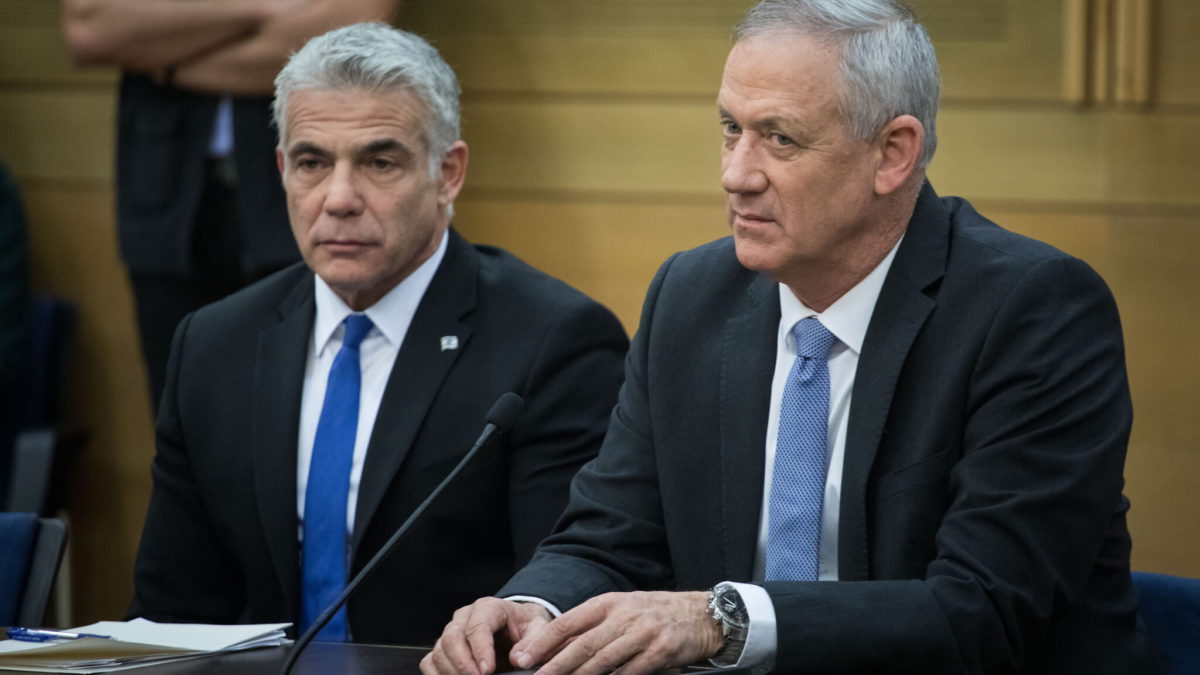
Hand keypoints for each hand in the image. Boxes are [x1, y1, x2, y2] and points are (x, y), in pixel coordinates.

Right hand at [421, 598, 552, 674]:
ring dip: (451, 672)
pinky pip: (430, 662)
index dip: (480, 649)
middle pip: (452, 638)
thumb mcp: (538, 628)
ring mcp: (450, 633)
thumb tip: (519, 659)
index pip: (477, 626)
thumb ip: (532, 642)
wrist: (517, 626)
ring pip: (440, 651)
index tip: (488, 670)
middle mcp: (463, 618)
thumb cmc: (526, 627)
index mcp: (487, 608)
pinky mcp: (443, 650)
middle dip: (463, 663)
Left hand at [509, 591, 721, 674]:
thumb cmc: (653, 614)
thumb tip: (553, 647)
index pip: (568, 622)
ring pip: (603, 661)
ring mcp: (643, 634)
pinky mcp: (661, 652)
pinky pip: (631, 672)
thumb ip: (591, 627)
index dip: (544, 641)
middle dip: (554, 665)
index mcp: (609, 603)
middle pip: (583, 645)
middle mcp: (624, 616)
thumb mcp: (621, 610)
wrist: (700, 614)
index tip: (522, 657)